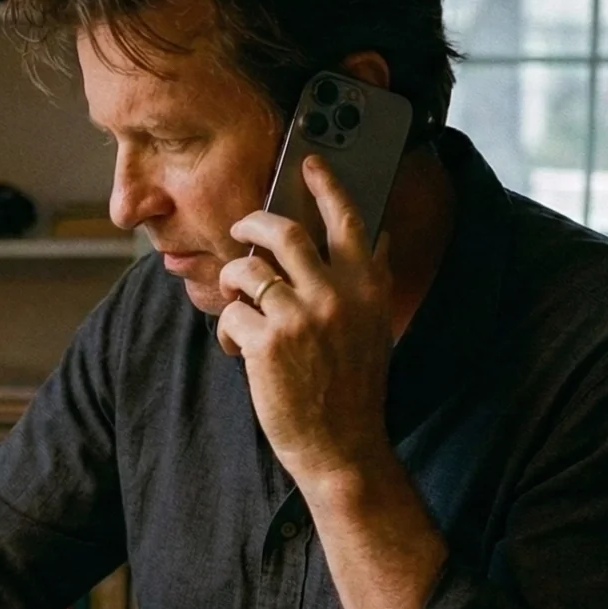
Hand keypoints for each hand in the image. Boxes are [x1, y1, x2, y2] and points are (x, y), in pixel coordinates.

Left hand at [216, 153, 398, 492]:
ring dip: (233, 281)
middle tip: (241, 231)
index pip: (349, 219)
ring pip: (247, 269)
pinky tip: (240, 350)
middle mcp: (337, 294)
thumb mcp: (374, 326)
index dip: (326, 185)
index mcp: (367, 286)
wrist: (342, 446)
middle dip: (252, 225)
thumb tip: (378, 235)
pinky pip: (231, 313)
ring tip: (237, 302)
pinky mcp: (266, 342)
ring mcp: (300, 316)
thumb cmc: (353, 387)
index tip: (310, 162)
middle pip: (283, 231)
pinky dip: (229, 330)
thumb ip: (371, 279)